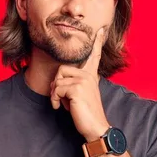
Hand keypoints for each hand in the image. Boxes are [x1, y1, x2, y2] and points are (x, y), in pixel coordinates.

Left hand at [50, 27, 110, 141]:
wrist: (95, 127)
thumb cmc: (86, 113)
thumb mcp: (80, 95)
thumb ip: (73, 84)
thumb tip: (56, 82)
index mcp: (92, 76)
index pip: (94, 56)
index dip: (97, 42)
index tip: (101, 29)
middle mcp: (89, 75)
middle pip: (61, 70)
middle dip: (56, 85)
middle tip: (62, 99)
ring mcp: (84, 81)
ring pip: (57, 80)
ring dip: (55, 95)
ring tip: (63, 104)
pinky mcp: (77, 88)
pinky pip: (56, 89)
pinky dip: (54, 99)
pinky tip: (60, 107)